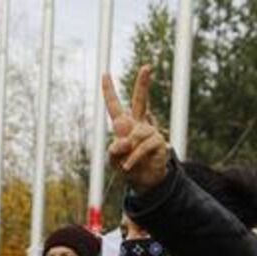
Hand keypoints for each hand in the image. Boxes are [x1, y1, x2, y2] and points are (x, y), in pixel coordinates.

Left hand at [103, 65, 170, 192]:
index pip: (115, 106)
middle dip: (143, 84)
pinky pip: (143, 147)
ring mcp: (149, 131)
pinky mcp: (158, 141)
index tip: (105, 74)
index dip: (109, 92)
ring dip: (128, 153)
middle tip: (147, 67)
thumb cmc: (127, 166)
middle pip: (140, 100)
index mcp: (124, 125)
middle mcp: (138, 124)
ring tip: (126, 164)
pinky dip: (133, 158)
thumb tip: (124, 141)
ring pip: (136, 136)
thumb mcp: (114, 160)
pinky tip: (128, 166)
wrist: (143, 180)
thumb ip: (114, 150)